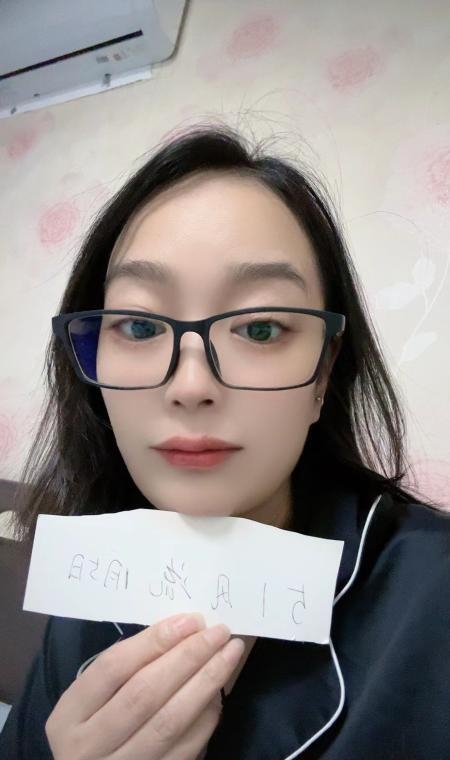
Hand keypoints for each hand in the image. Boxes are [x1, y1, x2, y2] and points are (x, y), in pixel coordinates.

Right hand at [45, 612, 244, 758]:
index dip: (154, 641)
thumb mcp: (91, 700)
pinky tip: (218, 692)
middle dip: (187, 657)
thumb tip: (181, 630)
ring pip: (170, 722)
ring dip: (206, 682)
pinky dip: (206, 716)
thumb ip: (126, 668)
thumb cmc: (93, 727)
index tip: (190, 621)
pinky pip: (186, 748)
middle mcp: (91, 746)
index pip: (113, 668)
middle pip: (145, 694)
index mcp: (71, 716)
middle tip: (218, 632)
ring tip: (229, 654)